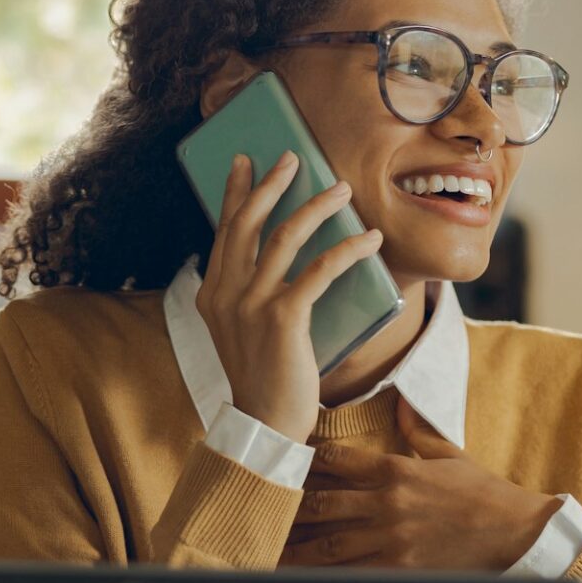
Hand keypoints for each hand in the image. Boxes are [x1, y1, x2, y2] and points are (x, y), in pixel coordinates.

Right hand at [196, 151, 383, 443]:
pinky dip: (348, 249)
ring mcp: (251, 304)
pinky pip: (320, 269)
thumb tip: (279, 257)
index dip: (235, 193)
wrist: (264, 424)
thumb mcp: (243, 330)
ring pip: (285, 235)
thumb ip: (250, 294)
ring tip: (340, 189)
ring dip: (316, 206)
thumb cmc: (264, 376)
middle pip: (249, 221)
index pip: (224, 230)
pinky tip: (369, 239)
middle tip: (293, 158)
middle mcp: (225, 293)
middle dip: (272, 183)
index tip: (245, 161)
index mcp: (212, 293)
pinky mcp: (283, 317)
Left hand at [282, 398, 562, 570]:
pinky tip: (303, 581)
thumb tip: (401, 401)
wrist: (517, 533)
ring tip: (267, 550)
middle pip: (321, 503)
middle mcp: (388, 502)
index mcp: (398, 469)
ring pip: (328, 543)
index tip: (284, 461)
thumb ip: (419, 430)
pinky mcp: (400, 568)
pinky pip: (352, 574)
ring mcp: (391, 538)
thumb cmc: (485, 493)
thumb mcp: (451, 454)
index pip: (337, 460)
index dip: (306, 461)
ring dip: (295, 548)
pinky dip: (324, 578)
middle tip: (262, 509)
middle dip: (289, 507)